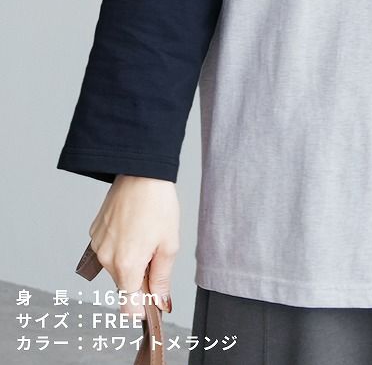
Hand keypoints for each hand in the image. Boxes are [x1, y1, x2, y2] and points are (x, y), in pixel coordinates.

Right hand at [88, 175, 178, 319]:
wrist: (141, 172)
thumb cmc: (157, 204)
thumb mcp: (169, 244)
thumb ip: (163, 278)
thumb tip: (160, 302)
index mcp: (126, 265)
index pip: (128, 307)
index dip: (143, 308)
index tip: (154, 300)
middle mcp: (106, 259)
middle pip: (124, 285)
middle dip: (140, 278)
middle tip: (156, 252)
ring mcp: (97, 245)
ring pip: (115, 268)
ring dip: (130, 261)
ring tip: (144, 234)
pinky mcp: (94, 232)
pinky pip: (108, 250)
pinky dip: (120, 246)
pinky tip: (133, 227)